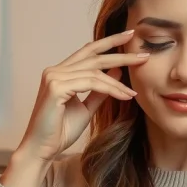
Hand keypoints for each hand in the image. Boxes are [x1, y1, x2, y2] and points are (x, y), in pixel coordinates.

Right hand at [17, 30, 147, 163]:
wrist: (42, 150)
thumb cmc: (60, 132)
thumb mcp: (86, 108)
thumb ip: (99, 90)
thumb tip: (117, 71)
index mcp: (60, 72)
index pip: (88, 51)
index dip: (109, 42)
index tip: (130, 36)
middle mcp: (55, 70)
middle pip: (93, 56)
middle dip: (121, 54)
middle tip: (144, 55)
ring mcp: (53, 77)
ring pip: (95, 72)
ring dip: (118, 83)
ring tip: (134, 92)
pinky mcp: (56, 87)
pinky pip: (91, 83)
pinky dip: (111, 89)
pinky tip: (124, 96)